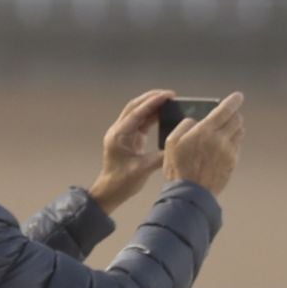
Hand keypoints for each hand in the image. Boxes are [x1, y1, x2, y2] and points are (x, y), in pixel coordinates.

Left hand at [86, 88, 173, 215]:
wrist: (109, 192)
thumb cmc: (121, 183)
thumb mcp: (142, 169)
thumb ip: (160, 157)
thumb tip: (177, 146)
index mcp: (119, 135)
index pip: (137, 112)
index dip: (153, 102)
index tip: (168, 95)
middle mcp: (118, 131)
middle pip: (135, 106)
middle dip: (152, 98)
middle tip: (170, 95)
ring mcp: (123, 134)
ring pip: (137, 112)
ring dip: (152, 106)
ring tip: (169, 102)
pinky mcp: (128, 138)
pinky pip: (140, 122)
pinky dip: (152, 116)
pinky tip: (164, 114)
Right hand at [162, 91, 244, 197]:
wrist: (190, 194)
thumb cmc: (178, 169)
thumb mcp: (172, 143)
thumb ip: (184, 126)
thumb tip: (195, 120)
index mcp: (204, 131)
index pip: (225, 109)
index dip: (233, 101)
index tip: (238, 96)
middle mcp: (220, 139)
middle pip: (236, 119)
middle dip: (234, 114)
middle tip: (229, 113)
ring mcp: (228, 151)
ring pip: (239, 131)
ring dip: (235, 127)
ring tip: (227, 128)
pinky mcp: (232, 162)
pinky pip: (237, 145)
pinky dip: (234, 140)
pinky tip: (225, 144)